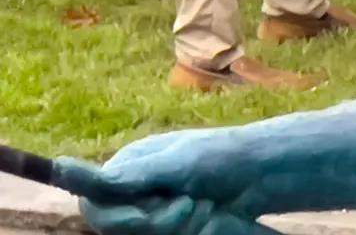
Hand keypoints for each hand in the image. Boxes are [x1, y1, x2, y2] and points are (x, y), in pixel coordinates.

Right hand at [54, 130, 268, 234]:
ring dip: (176, 225)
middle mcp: (138, 186)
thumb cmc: (220, 157)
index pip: (96, 202)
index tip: (144, 216)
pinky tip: (209, 215)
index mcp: (130, 165)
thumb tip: (64, 166)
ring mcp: (157, 205)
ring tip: (204, 206)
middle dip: (155, 221)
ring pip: (146, 233)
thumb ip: (126, 175)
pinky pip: (166, 234)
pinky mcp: (174, 221)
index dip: (115, 215)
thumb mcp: (173, 164)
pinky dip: (190, 229)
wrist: (263, 171)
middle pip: (119, 225)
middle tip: (189, 205)